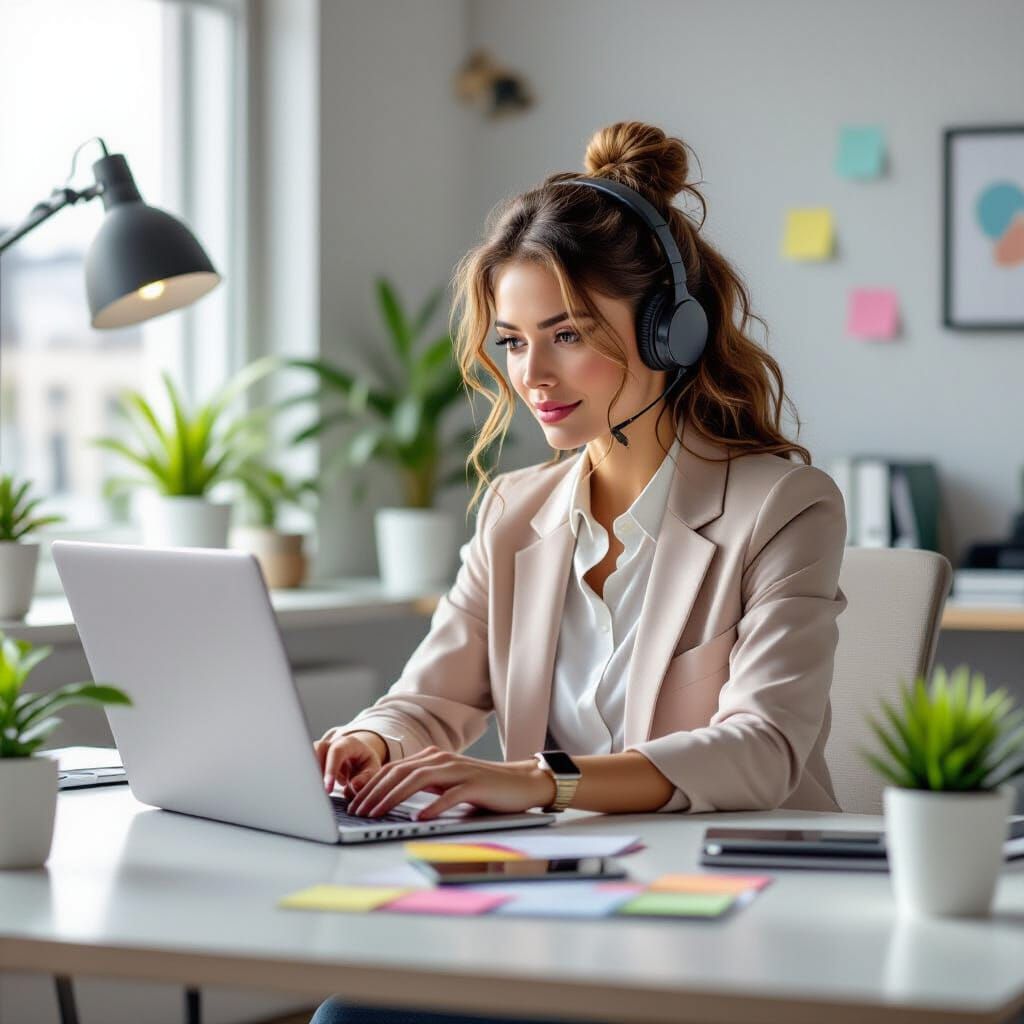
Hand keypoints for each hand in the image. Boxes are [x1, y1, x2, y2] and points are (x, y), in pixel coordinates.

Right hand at [314, 729, 385, 795]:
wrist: (359, 759)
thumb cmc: (365, 764)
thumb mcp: (372, 770)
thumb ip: (366, 778)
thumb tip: (354, 786)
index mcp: (349, 743)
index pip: (336, 752)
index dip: (330, 769)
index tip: (328, 788)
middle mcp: (332, 744)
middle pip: (318, 749)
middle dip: (316, 770)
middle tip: (319, 790)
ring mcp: (321, 751)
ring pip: (308, 756)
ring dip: (311, 774)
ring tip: (317, 791)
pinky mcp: (314, 759)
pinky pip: (306, 765)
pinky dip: (308, 777)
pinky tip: (314, 789)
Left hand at [346, 746, 557, 819]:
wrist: (521, 783)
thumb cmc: (481, 788)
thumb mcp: (447, 786)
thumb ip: (424, 788)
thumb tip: (391, 801)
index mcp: (432, 759)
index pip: (393, 770)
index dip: (371, 786)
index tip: (355, 804)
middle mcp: (442, 760)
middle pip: (400, 773)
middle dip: (375, 793)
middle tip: (358, 812)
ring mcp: (458, 770)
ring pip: (418, 780)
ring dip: (394, 798)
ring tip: (378, 814)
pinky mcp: (475, 784)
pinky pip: (450, 795)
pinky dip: (433, 806)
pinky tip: (419, 818)